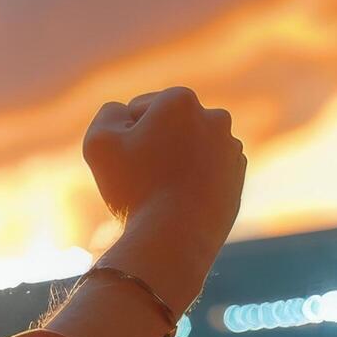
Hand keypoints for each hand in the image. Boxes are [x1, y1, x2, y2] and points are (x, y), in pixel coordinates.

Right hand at [82, 86, 245, 307]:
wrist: (176, 237)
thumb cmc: (134, 187)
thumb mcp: (99, 142)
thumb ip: (108, 113)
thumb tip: (124, 113)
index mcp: (181, 99)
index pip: (138, 110)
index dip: (123, 137)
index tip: (124, 162)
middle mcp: (214, 116)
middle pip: (168, 127)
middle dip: (154, 145)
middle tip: (140, 178)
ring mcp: (231, 147)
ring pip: (188, 150)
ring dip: (174, 163)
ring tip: (160, 193)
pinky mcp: (238, 176)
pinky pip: (206, 173)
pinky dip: (192, 183)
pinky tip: (179, 203)